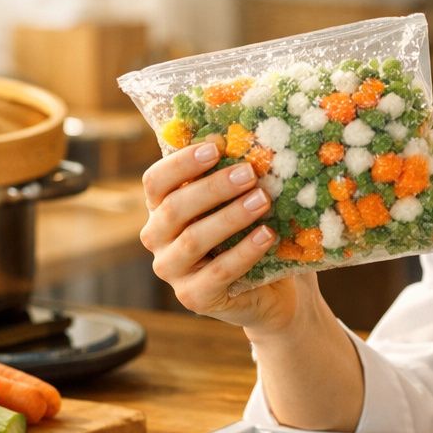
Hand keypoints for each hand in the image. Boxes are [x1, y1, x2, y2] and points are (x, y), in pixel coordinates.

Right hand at [140, 141, 322, 336]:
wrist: (276, 291)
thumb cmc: (254, 234)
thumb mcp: (240, 202)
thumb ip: (234, 175)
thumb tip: (248, 134)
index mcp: (161, 208)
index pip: (155, 181)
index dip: (181, 163)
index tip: (216, 147)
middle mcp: (158, 238)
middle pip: (174, 208)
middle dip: (214, 188)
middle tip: (249, 172)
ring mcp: (173, 270)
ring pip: (194, 239)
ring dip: (231, 216)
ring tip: (263, 199)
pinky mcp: (194, 298)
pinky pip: (219, 272)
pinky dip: (245, 251)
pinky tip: (267, 235)